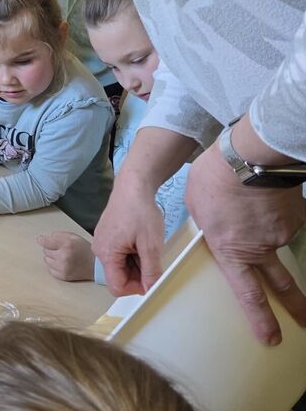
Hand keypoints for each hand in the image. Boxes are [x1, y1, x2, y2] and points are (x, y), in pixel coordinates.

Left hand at [38, 232, 94, 281]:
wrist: (95, 265)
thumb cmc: (84, 250)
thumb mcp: (73, 236)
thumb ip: (58, 235)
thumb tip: (43, 239)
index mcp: (67, 244)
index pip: (46, 242)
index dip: (42, 240)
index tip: (40, 239)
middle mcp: (64, 256)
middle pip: (45, 250)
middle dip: (51, 249)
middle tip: (62, 249)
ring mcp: (63, 267)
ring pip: (46, 260)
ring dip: (52, 258)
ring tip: (63, 257)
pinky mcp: (63, 276)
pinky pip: (50, 269)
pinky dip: (54, 266)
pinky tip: (63, 264)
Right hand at [91, 175, 165, 296]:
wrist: (133, 186)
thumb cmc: (140, 211)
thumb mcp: (151, 244)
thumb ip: (151, 270)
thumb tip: (150, 288)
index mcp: (106, 254)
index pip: (117, 286)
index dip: (136, 288)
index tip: (152, 280)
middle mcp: (99, 250)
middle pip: (118, 276)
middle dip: (138, 274)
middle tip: (154, 259)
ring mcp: (101, 242)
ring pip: (119, 265)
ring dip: (136, 263)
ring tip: (147, 245)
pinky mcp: (106, 236)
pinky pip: (118, 254)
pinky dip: (131, 253)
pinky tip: (140, 240)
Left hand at [186, 140, 305, 344]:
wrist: (248, 155)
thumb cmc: (214, 180)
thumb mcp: (197, 209)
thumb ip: (209, 228)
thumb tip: (218, 232)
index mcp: (231, 251)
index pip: (247, 293)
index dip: (260, 318)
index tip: (271, 337)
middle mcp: (261, 248)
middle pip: (282, 285)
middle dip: (295, 306)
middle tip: (303, 321)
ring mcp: (282, 233)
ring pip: (277, 240)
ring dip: (267, 228)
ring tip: (250, 204)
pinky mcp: (297, 216)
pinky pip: (285, 219)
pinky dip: (276, 211)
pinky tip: (263, 196)